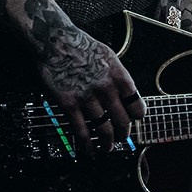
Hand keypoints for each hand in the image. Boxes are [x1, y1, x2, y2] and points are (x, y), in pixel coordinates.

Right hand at [36, 25, 144, 148]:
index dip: (136, 118)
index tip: (133, 121)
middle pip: (123, 122)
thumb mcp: (108, 56)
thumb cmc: (80, 46)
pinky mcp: (69, 105)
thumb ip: (118, 77)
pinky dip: (87, 145)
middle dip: (124, 135)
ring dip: (108, 143)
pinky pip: (82, 131)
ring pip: (104, 130)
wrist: (54, 40)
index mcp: (119, 76)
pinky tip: (89, 150)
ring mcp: (87, 98)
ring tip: (107, 148)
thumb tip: (126, 97)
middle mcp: (106, 88)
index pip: (137, 107)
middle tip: (121, 138)